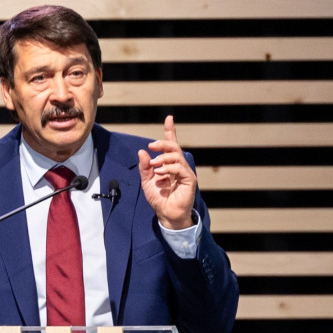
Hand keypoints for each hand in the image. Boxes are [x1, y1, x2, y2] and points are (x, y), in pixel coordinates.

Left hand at [137, 115, 196, 229]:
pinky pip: (180, 168)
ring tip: (154, 166)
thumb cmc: (159, 198)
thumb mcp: (146, 181)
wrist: (166, 214)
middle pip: (174, 147)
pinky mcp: (189, 180)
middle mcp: (178, 165)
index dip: (170, 131)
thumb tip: (142, 151)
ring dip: (163, 158)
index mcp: (168, 164)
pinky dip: (169, 169)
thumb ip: (144, 167)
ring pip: (176, 155)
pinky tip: (161, 174)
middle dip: (162, 142)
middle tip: (151, 146)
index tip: (169, 118)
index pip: (170, 144)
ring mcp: (185, 172)